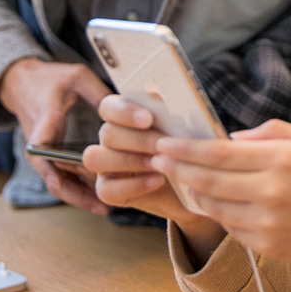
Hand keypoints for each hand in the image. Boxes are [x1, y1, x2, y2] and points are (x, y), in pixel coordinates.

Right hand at [0, 57, 111, 214]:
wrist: (23, 84)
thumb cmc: (52, 79)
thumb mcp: (77, 78)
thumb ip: (103, 95)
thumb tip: (137, 115)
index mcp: (42, 126)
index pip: (49, 149)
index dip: (71, 163)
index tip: (95, 174)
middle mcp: (40, 150)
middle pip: (58, 181)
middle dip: (83, 194)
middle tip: (111, 202)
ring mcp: (45, 157)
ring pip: (63, 188)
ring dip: (85, 198)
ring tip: (112, 207)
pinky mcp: (52, 160)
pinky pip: (67, 183)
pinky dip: (85, 192)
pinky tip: (108, 200)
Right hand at [87, 96, 225, 258]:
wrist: (194, 184)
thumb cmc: (187, 150)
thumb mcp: (186, 131)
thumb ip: (174, 116)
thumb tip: (171, 101)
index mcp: (123, 116)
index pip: (109, 107)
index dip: (124, 111)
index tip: (148, 118)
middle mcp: (110, 138)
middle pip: (107, 133)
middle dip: (138, 140)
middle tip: (162, 146)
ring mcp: (105, 165)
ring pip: (96, 158)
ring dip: (129, 161)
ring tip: (158, 164)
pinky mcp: (106, 189)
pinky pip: (106, 190)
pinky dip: (133, 186)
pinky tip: (158, 180)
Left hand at [153, 120, 290, 285]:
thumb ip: (271, 133)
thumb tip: (230, 139)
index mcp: (283, 160)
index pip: (219, 153)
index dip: (185, 149)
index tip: (165, 142)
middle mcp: (272, 192)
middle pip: (207, 180)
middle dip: (176, 168)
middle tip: (157, 157)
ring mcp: (268, 223)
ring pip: (213, 206)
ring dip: (193, 191)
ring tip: (184, 179)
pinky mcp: (267, 246)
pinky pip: (231, 227)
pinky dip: (221, 212)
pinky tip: (219, 201)